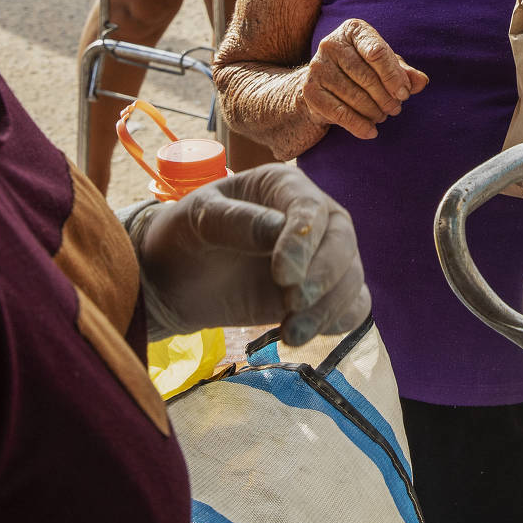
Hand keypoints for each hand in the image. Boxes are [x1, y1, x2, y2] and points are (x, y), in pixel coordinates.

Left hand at [137, 162, 370, 343]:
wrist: (173, 282)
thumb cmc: (183, 236)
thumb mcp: (197, 218)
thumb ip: (235, 220)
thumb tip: (279, 229)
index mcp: (281, 187)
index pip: (310, 207)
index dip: (304, 241)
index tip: (283, 275)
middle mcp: (309, 219)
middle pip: (342, 241)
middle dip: (326, 275)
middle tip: (294, 304)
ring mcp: (317, 258)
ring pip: (350, 276)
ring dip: (330, 306)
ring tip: (292, 333)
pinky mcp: (317, 295)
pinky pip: (349, 305)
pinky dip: (336, 321)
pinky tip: (301, 334)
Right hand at [301, 19, 428, 141]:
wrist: (322, 85)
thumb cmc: (360, 70)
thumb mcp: (384, 66)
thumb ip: (404, 72)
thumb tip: (422, 82)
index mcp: (353, 30)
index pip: (377, 52)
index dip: (394, 77)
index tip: (404, 94)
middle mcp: (331, 44)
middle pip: (367, 76)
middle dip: (387, 97)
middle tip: (396, 109)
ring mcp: (317, 67)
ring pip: (355, 96)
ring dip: (375, 112)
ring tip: (383, 116)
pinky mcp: (310, 91)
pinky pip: (340, 113)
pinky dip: (359, 126)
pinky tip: (371, 132)